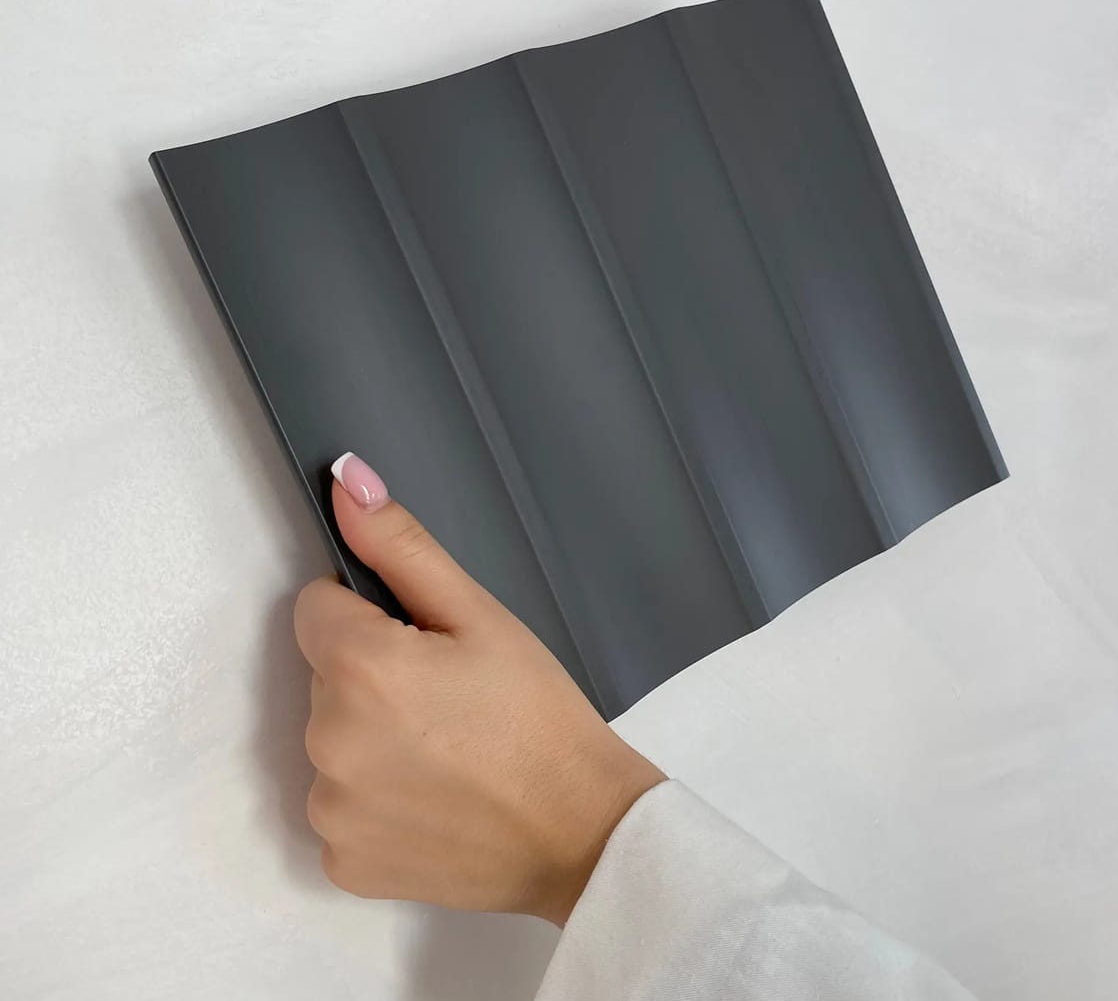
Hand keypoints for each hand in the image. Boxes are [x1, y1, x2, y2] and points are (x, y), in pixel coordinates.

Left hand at [294, 453, 664, 924]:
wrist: (581, 830)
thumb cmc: (539, 717)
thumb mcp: (480, 615)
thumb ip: (400, 546)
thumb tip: (345, 478)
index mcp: (358, 666)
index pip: (316, 606)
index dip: (370, 614)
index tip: (422, 641)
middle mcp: (327, 739)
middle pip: (324, 676)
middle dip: (372, 675)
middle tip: (448, 699)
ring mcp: (330, 808)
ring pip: (332, 740)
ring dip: (372, 738)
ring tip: (447, 751)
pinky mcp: (343, 860)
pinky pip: (341, 805)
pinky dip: (377, 800)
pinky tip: (434, 799)